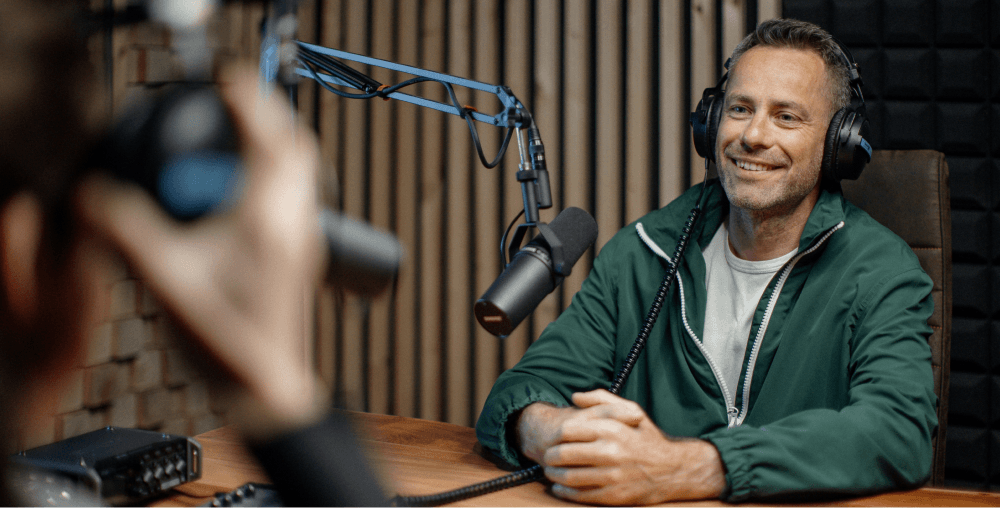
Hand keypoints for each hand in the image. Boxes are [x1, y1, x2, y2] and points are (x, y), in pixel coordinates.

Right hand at [76, 67, 325, 437]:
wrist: (268, 389)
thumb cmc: (227, 343)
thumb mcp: (166, 282)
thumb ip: (126, 234)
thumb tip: (93, 196)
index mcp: (266, 219)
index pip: (268, 139)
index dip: (249, 101)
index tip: (228, 80)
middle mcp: (295, 222)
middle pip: (297, 146)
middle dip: (270, 116)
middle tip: (238, 102)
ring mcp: (305, 239)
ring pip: (303, 172)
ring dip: (278, 145)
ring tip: (243, 136)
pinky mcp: (303, 255)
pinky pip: (299, 196)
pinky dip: (280, 175)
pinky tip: (248, 191)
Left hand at [520, 390, 725, 505]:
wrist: (673, 469)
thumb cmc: (647, 437)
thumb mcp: (631, 410)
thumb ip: (601, 399)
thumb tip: (574, 397)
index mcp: (612, 429)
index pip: (568, 430)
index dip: (556, 435)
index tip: (553, 438)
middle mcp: (611, 452)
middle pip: (564, 454)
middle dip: (551, 456)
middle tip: (547, 456)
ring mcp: (612, 476)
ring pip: (570, 477)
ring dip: (554, 475)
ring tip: (551, 472)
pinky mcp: (614, 496)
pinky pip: (581, 495)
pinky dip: (565, 492)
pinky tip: (559, 488)